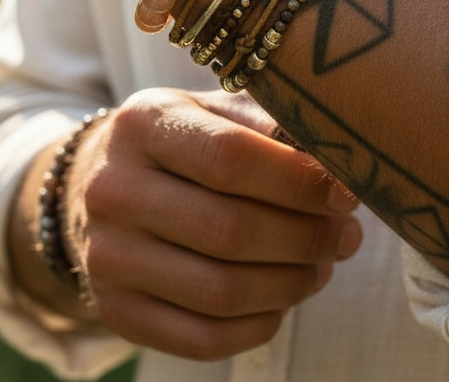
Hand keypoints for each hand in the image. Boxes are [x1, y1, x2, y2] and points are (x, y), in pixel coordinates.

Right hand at [62, 88, 361, 360]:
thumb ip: (270, 125)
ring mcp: (108, 255)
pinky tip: (282, 299)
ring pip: (221, 291)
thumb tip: (339, 163)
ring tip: (321, 265)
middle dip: (306, 238)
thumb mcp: (215, 110)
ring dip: (290, 284)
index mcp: (143, 124)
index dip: (298, 181)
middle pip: (229, 230)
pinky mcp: (115, 310)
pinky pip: (203, 338)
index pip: (229, 157)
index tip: (345, 193)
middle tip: (347, 235)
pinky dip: (258, 325)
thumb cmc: (183, 142)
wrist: (101, 184)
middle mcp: (113, 188)